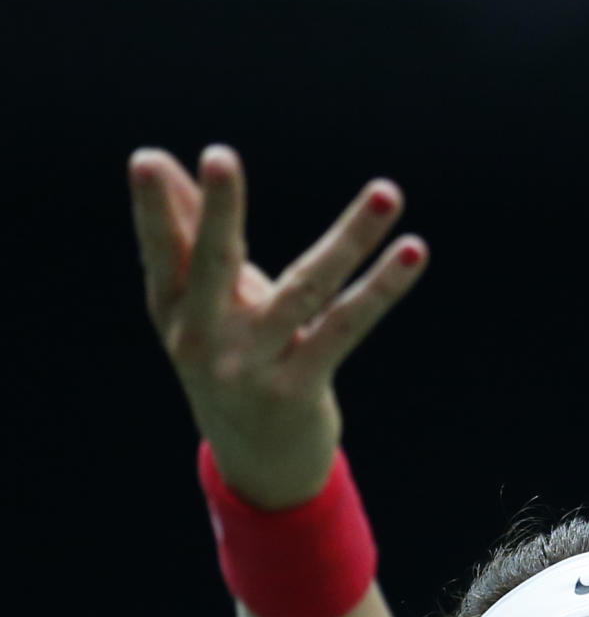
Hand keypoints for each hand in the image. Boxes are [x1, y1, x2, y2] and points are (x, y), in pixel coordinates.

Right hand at [128, 143, 427, 508]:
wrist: (257, 460)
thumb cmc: (229, 355)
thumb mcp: (202, 305)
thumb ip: (186, 235)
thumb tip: (164, 160)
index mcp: (174, 310)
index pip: (162, 250)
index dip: (153, 208)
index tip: (147, 159)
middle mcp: (205, 338)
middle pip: (213, 263)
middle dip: (216, 210)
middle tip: (218, 156)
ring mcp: (253, 366)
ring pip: (306, 289)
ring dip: (351, 238)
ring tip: (388, 192)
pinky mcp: (299, 387)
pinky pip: (347, 325)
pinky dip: (382, 288)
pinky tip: (411, 251)